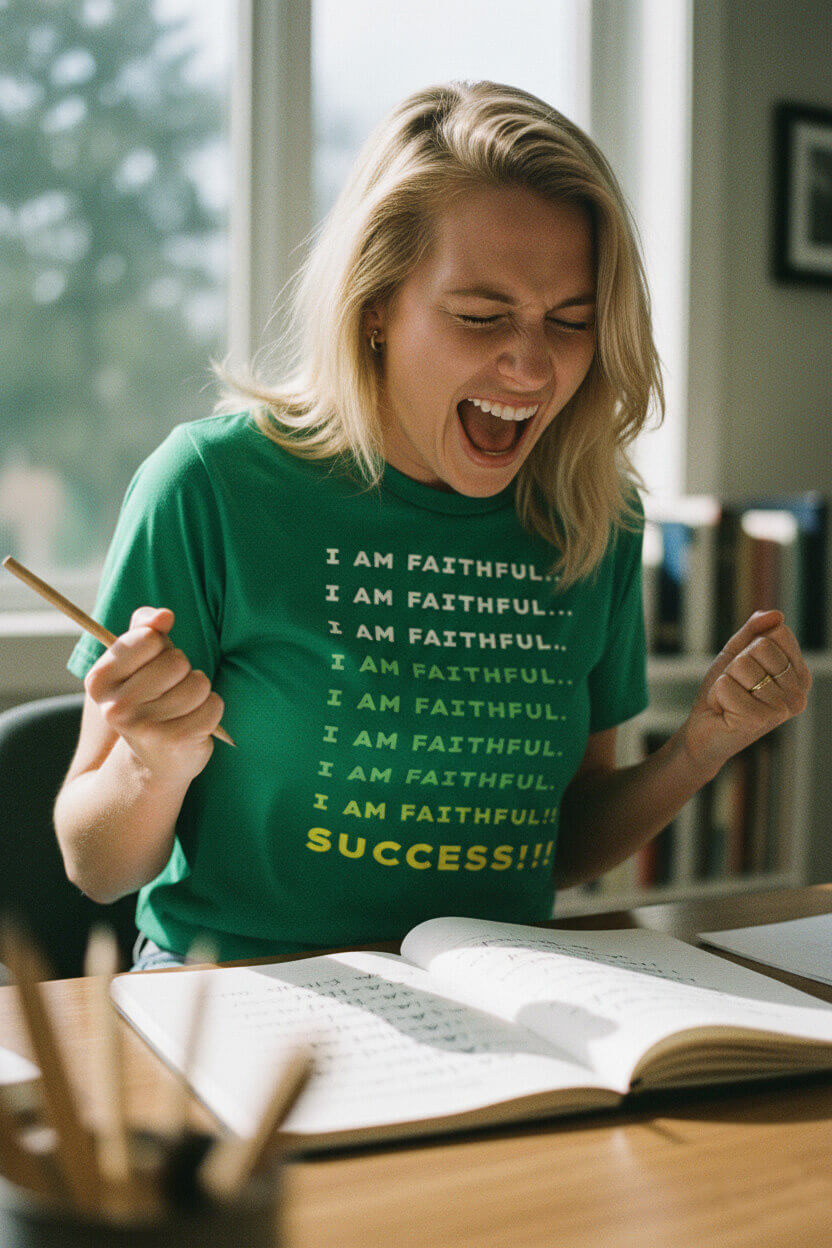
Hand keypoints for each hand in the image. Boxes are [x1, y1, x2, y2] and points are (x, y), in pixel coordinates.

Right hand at [84, 606, 224, 785]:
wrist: (154, 759)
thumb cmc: (149, 697)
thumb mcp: (138, 661)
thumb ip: (145, 628)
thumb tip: (164, 615)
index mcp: (99, 680)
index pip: (148, 638)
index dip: (161, 647)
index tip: (153, 665)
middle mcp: (115, 706)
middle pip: (176, 660)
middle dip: (183, 670)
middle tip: (171, 689)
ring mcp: (144, 727)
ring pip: (198, 682)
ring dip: (200, 690)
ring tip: (184, 705)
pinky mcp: (176, 741)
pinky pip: (214, 705)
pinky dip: (212, 709)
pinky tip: (196, 720)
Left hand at [680, 610, 811, 781]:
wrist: (703, 732)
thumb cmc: (723, 693)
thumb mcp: (737, 654)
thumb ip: (754, 630)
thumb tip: (777, 614)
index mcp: (799, 676)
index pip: (779, 633)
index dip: (752, 645)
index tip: (747, 669)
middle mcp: (798, 694)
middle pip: (761, 647)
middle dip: (737, 664)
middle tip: (736, 687)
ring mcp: (781, 710)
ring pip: (742, 665)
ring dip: (726, 681)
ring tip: (730, 700)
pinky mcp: (757, 720)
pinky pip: (727, 685)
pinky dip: (717, 694)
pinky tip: (724, 711)